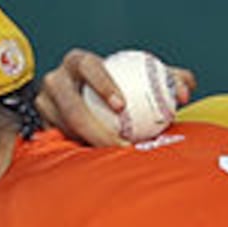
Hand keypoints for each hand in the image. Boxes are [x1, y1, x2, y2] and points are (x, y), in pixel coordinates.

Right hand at [35, 47, 193, 149]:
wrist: (91, 102)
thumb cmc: (124, 86)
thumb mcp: (146, 79)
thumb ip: (171, 79)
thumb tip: (186, 90)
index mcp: (78, 61)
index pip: (88, 66)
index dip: (102, 83)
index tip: (121, 106)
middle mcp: (56, 79)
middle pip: (70, 104)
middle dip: (92, 126)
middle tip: (119, 144)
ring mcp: (44, 104)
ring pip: (63, 127)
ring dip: (86, 143)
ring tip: (113, 159)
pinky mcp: (41, 125)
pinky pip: (58, 142)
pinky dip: (78, 151)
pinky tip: (99, 164)